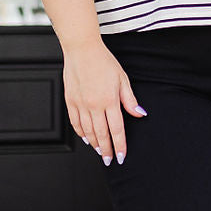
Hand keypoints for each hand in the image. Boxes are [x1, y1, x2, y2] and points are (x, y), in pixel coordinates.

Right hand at [62, 40, 146, 165]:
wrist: (82, 49)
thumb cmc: (103, 61)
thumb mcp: (123, 79)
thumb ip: (130, 100)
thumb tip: (140, 114)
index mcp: (109, 100)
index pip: (117, 130)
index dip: (120, 145)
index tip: (121, 156)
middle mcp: (94, 105)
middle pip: (101, 135)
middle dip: (107, 150)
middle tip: (110, 160)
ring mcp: (80, 104)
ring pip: (88, 131)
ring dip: (94, 144)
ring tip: (100, 151)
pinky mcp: (70, 101)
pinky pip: (75, 122)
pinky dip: (81, 133)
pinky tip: (86, 137)